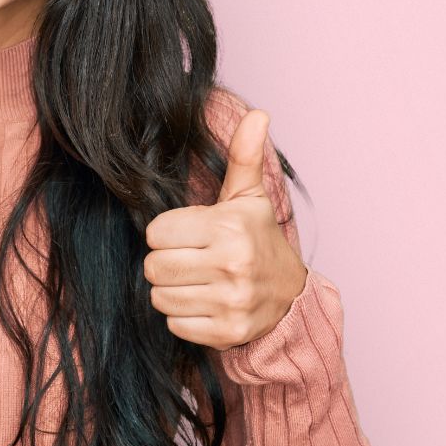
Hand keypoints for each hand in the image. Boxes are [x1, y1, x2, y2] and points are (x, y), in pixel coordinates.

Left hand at [142, 107, 308, 349]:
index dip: (166, 234)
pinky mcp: (228, 331)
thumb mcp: (249, 197)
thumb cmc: (258, 239)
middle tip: (188, 259)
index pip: (156, 233)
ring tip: (195, 281)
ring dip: (172, 290)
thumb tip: (258, 113)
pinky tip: (204, 303)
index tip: (187, 235)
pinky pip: (175, 325)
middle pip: (154, 267)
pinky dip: (183, 317)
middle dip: (165, 262)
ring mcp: (231, 301)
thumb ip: (244, 155)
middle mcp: (231, 265)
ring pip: (161, 298)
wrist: (291, 295)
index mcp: (228, 227)